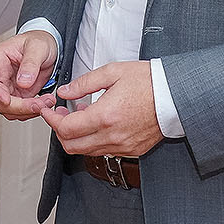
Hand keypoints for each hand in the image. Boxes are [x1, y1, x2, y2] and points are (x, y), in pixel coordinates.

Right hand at [0, 30, 57, 120]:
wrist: (49, 47)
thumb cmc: (38, 41)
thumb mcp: (37, 46)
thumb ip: (30, 63)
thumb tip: (23, 82)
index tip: (6, 100)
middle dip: (17, 106)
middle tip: (37, 104)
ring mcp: (8, 87)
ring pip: (7, 109)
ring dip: (26, 111)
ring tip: (45, 102)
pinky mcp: (18, 96)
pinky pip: (19, 110)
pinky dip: (31, 111)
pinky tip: (44, 103)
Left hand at [40, 61, 162, 156]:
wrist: (176, 95)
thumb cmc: (148, 81)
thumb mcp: (113, 72)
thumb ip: (84, 83)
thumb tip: (64, 92)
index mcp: (106, 116)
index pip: (66, 128)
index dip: (51, 120)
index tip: (48, 110)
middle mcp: (113, 136)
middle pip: (71, 146)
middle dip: (59, 131)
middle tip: (58, 115)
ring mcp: (123, 146)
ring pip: (86, 151)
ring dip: (76, 136)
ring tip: (80, 115)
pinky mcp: (132, 150)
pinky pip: (103, 151)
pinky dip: (93, 141)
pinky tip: (97, 123)